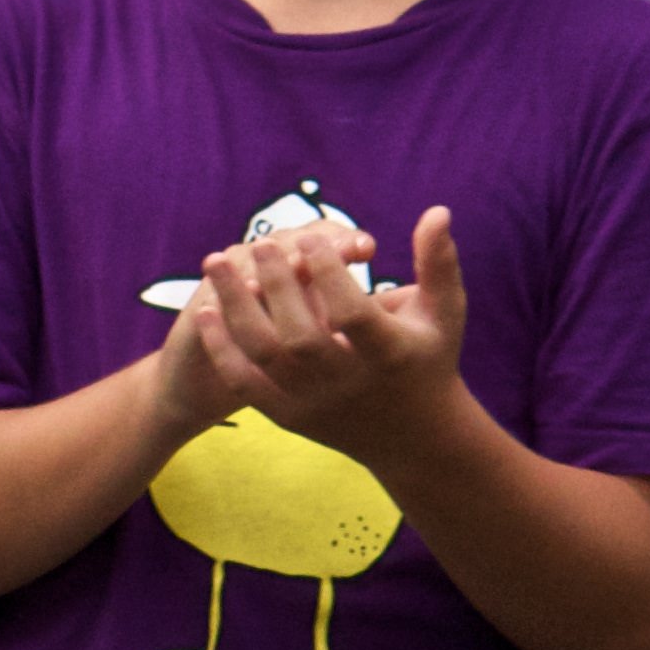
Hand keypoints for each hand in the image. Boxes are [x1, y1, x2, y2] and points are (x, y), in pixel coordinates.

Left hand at [189, 206, 468, 455]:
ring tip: (216, 261)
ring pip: (265, 356)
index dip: (330, 274)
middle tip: (262, 241)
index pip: (353, 313)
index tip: (312, 238)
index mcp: (390, 354)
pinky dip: (222, 348)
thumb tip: (437, 210)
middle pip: (301, 336)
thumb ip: (438, 263)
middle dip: (278, 284)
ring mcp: (316, 404)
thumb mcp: (444, 313)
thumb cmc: (429, 359)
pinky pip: (246, 383)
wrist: (415, 438)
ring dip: (235, 307)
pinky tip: (206, 310)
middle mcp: (350, 384)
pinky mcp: (290, 418)